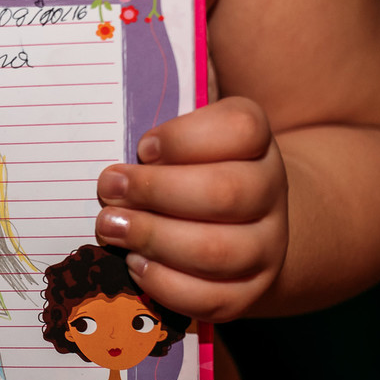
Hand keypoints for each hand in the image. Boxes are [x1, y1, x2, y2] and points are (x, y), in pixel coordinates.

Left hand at [94, 97, 288, 321]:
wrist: (240, 223)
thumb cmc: (190, 166)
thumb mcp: (184, 132)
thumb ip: (162, 105)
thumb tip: (127, 81)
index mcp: (256, 142)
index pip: (241, 129)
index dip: (185, 138)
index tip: (144, 147)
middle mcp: (270, 191)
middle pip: (224, 192)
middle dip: (154, 191)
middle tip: (109, 189)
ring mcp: (265, 246)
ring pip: (216, 250)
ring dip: (152, 238)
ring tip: (110, 227)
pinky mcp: (248, 291)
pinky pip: (210, 298)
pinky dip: (165, 283)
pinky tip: (134, 263)